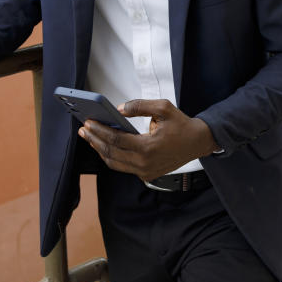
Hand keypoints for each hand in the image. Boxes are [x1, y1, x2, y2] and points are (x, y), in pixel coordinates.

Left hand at [77, 99, 218, 180]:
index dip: (100, 131)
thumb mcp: (163, 107)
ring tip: (90, 137)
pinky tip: (104, 145)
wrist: (198, 143)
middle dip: (95, 140)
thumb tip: (119, 109)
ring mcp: (145, 172)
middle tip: (84, 129)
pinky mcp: (146, 175)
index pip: (116, 140)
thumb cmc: (181, 124)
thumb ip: (140, 106)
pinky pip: (123, 167)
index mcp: (148, 148)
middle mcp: (144, 164)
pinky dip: (112, 156)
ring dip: (100, 150)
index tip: (88, 122)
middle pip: (111, 153)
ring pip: (115, 163)